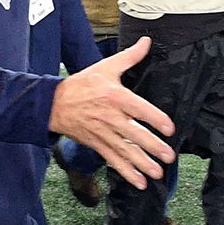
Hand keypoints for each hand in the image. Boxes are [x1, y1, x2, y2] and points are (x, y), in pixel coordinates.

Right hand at [47, 37, 176, 189]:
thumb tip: (147, 41)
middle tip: (169, 156)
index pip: (138, 109)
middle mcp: (110, 117)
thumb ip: (130, 57)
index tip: (170, 128)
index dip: (155, 118)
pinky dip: (126, 173)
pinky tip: (140, 183)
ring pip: (125, 151)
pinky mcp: (97, 144)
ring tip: (157, 173)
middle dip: (152, 147)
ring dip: (142, 164)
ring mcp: (103, 133)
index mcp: (115, 96)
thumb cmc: (83, 83)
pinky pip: (113, 160)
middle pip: (133, 134)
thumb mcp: (106, 67)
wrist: (53, 103)